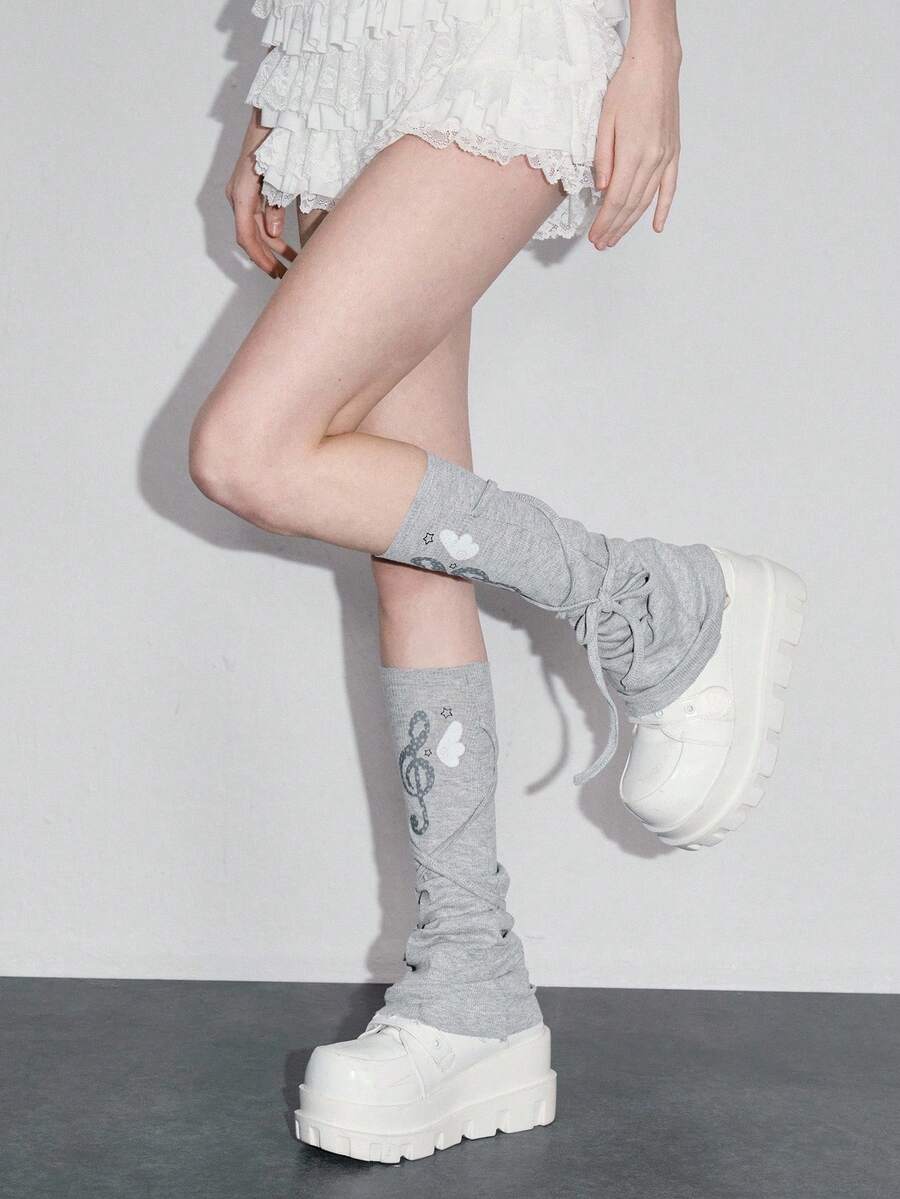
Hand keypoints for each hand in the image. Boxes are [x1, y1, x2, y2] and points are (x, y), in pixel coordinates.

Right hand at [226, 109, 296, 277]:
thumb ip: (276, 205)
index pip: (246, 236)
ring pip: (255, 228)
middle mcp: (238, 194)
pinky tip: (285, 243)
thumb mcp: (282, 176)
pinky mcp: (250, 189)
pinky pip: (257, 216)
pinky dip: (271, 231)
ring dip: (272, 247)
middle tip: (287, 275)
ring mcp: (242, 192)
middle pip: (250, 236)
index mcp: (242, 193)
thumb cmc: (281, 141)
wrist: (275, 113)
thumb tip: (273, 233)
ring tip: (292, 262)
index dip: (260, 258)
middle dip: (268, 257)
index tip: (275, 273)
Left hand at [588, 33, 681, 249]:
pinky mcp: (673, 151)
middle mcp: (653, 159)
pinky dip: (663, 208)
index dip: (605, 221)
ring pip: (647, 200)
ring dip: (631, 222)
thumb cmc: (626, 87)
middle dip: (615, 227)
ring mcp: (666, 156)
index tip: (595, 236)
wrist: (656, 65)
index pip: (617, 199)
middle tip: (601, 243)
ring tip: (616, 237)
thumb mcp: (604, 121)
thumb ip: (603, 158)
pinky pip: (669, 187)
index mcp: (634, 152)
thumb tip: (602, 189)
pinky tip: (656, 226)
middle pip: (631, 204)